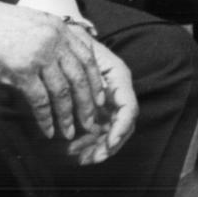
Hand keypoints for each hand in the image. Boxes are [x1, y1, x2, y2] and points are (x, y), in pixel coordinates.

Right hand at [0, 0, 107, 141]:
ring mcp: (39, 57)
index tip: (100, 100)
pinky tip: (48, 130)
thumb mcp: (36, 22)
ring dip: (67, 116)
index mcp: (60, 29)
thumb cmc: (1, 22)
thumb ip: (54, 40)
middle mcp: (54, 42)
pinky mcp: (21, 71)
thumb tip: (68, 69)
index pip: (88, 59)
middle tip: (90, 124)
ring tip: (69, 133)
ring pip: (62, 93)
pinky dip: (45, 119)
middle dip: (87, 105)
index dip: (96, 82)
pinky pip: (40, 101)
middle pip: (79, 79)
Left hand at [65, 40, 137, 165]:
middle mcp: (118, 93)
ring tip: (79, 157)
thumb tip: (95, 101)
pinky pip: (97, 130)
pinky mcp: (99, 109)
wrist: (69, 38)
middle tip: (90, 158)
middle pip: (121, 126)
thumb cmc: (76, 42)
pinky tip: (74, 150)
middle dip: (108, 145)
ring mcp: (109, 102)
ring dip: (96, 148)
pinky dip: (88, 142)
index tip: (109, 143)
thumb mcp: (83, 52)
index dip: (121, 128)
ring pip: (109, 132)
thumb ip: (90, 73)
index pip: (129, 108)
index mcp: (119, 78)